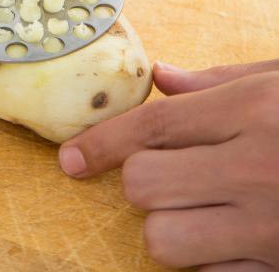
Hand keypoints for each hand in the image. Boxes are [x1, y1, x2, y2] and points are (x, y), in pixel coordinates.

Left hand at [58, 59, 278, 269]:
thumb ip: (220, 80)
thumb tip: (160, 76)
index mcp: (252, 110)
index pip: (152, 126)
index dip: (102, 142)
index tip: (70, 158)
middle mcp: (254, 168)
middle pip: (144, 183)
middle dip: (140, 179)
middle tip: (171, 172)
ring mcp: (269, 228)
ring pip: (166, 240)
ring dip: (169, 226)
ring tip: (200, 210)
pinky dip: (208, 261)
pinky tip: (230, 238)